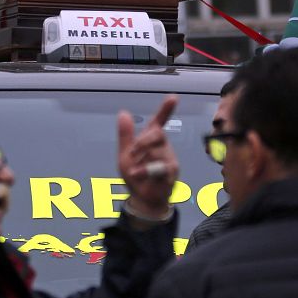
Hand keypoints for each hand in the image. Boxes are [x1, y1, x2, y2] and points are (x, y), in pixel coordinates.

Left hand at [118, 94, 178, 218]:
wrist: (142, 199)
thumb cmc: (136, 175)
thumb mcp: (124, 155)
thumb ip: (125, 135)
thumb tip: (123, 112)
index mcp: (150, 140)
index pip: (159, 122)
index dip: (166, 110)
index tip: (174, 97)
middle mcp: (162, 147)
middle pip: (158, 134)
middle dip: (143, 142)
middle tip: (131, 153)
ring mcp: (169, 159)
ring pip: (158, 150)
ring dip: (142, 159)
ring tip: (133, 171)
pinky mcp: (171, 173)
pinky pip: (161, 167)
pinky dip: (146, 171)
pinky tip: (137, 174)